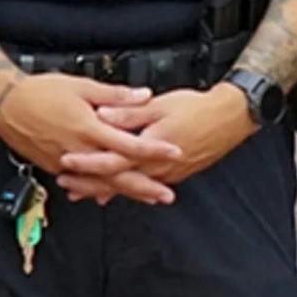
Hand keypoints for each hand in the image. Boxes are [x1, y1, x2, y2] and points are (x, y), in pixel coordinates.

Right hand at [0, 73, 182, 204]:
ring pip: (100, 184)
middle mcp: (78, 151)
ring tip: (147, 197)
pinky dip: (99, 188)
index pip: (129, 145)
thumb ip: (115, 95)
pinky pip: (82, 182)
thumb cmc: (40, 92)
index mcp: (88, 129)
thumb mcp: (81, 86)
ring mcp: (65, 163)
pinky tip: (112, 192)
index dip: (155, 150)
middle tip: (167, 196)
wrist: (4, 104)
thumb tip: (144, 95)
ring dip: (125, 192)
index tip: (175, 152)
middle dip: (145, 187)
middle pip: (118, 176)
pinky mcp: (54, 167)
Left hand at [66, 84, 255, 198]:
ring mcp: (165, 174)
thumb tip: (102, 113)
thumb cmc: (197, 109)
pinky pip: (144, 185)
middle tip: (66, 185)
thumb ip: (129, 111)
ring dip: (104, 189)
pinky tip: (114, 191)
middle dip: (89, 184)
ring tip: (82, 191)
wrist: (229, 119)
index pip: (111, 160)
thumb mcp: (160, 105)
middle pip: (116, 181)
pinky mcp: (173, 174)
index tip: (66, 160)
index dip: (87, 162)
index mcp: (149, 147)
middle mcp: (156, 167)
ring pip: (129, 186)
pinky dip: (126, 188)